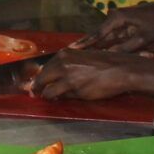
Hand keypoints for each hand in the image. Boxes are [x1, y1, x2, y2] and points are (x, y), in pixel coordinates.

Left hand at [33, 49, 153, 100]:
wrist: (120, 69)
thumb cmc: (104, 64)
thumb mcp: (83, 59)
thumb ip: (68, 66)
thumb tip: (55, 78)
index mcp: (64, 54)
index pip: (44, 67)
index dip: (39, 77)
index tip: (35, 83)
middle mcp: (62, 63)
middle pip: (41, 78)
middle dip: (36, 87)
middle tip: (34, 93)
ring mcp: (66, 75)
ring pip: (46, 89)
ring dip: (45, 95)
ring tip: (46, 98)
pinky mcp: (73, 88)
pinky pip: (58, 95)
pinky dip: (56, 98)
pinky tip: (58, 99)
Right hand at [73, 0, 153, 53]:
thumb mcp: (141, 39)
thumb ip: (124, 48)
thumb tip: (108, 56)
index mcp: (116, 19)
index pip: (98, 33)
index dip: (86, 42)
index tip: (73, 48)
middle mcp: (113, 17)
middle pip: (96, 32)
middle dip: (85, 42)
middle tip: (69, 49)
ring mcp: (116, 18)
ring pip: (102, 33)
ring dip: (92, 42)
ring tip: (77, 49)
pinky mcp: (119, 22)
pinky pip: (108, 33)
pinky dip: (101, 40)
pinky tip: (92, 46)